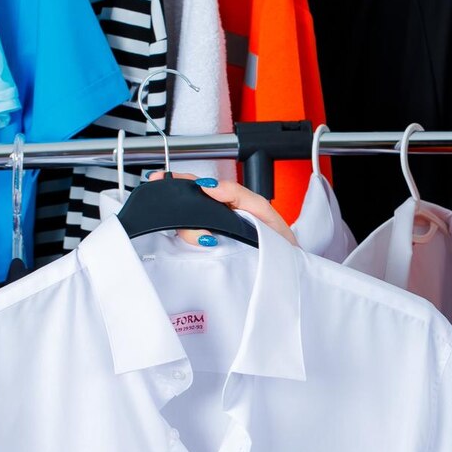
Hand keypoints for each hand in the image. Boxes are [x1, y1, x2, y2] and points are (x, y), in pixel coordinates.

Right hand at [147, 171, 298, 247]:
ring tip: (210, 239)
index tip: (162, 180)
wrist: (290, 271)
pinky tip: (204, 247)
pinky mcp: (206, 261)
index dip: (176, 182)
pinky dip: (189, 249)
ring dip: (190, 233)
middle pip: (184, 211)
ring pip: (182, 231)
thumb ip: (238, 194)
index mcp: (224, 203)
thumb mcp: (264, 211)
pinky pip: (188, 252)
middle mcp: (212, 221)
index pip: (195, 188)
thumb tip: (210, 184)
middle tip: (202, 226)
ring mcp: (208, 240)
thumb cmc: (278, 240)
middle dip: (183, 214)